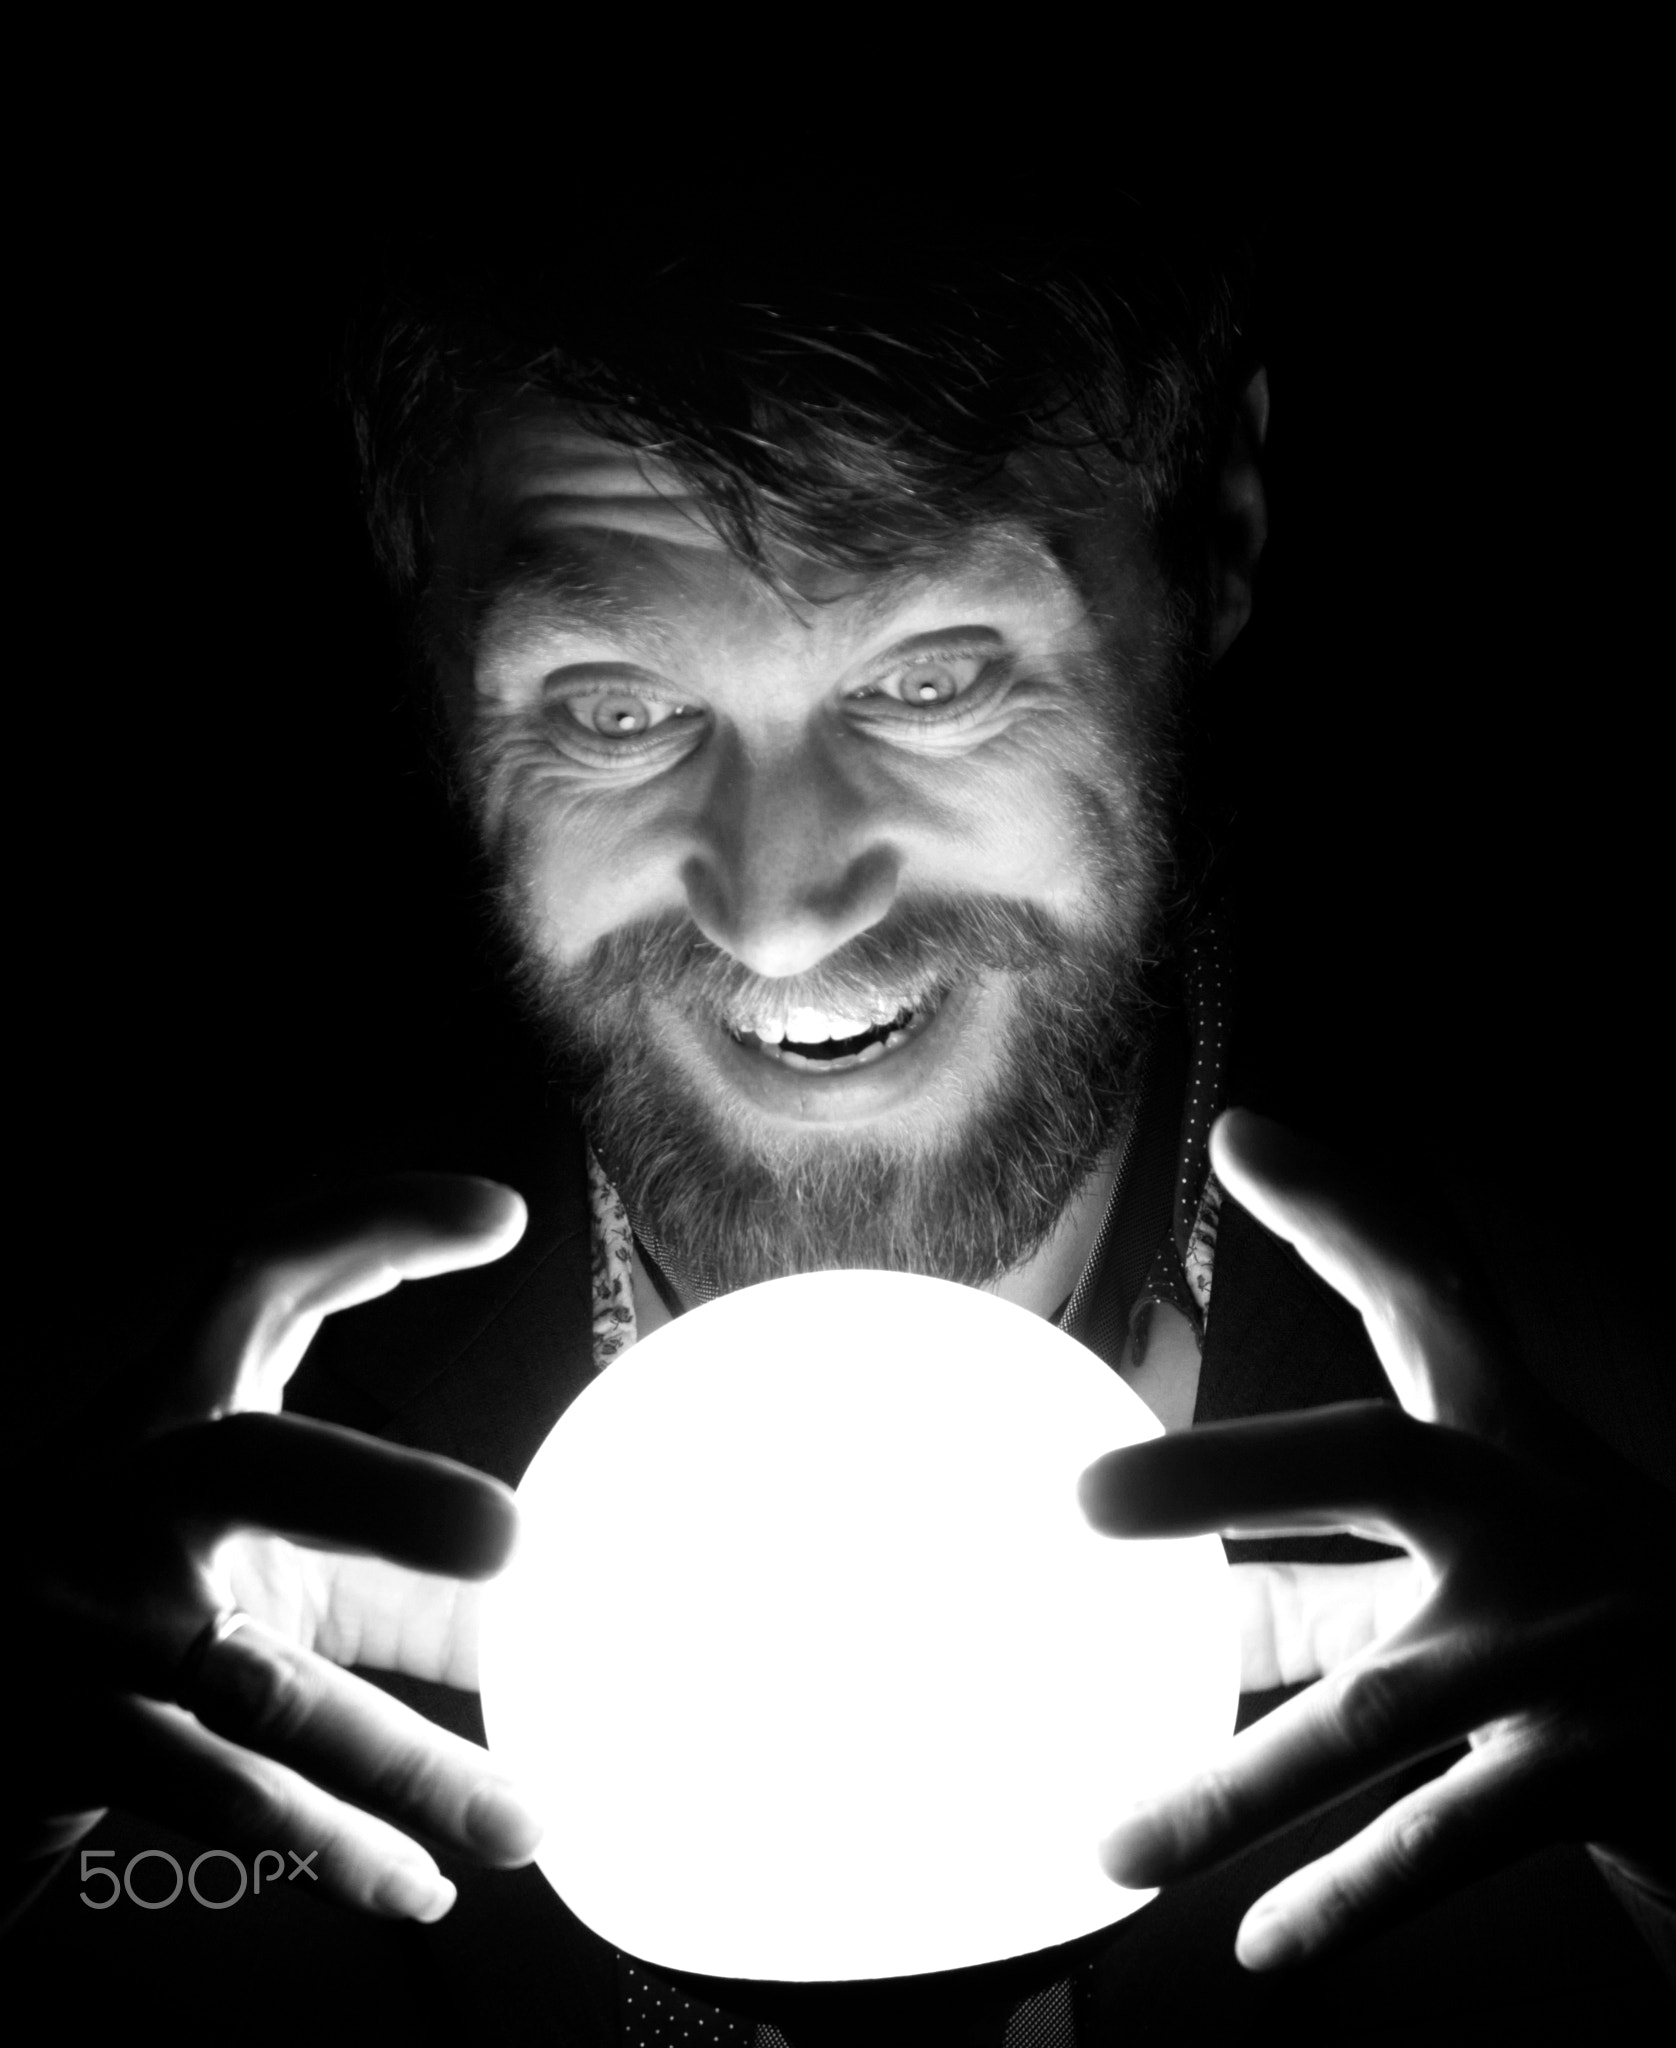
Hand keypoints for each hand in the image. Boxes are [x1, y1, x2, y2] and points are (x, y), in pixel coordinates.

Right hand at [5, 1175, 543, 1924]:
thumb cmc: (125, 1603)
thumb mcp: (257, 1559)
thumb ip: (395, 1575)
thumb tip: (562, 1619)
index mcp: (173, 1412)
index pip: (262, 1278)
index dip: (374, 1230)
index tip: (503, 1218)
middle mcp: (121, 1493)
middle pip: (247, 1462)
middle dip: (381, 1497)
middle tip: (517, 1541)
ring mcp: (79, 1623)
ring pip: (256, 1687)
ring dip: (404, 1764)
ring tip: (528, 1818)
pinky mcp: (59, 1741)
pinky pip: (213, 1798)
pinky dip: (325, 1847)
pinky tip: (413, 1882)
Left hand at [1078, 1109, 1675, 1970]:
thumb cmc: (1582, 1613)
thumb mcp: (1466, 1564)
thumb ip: (1321, 1573)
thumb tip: (1182, 1610)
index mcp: (1508, 1440)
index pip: (1432, 1299)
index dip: (1346, 1212)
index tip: (1247, 1141)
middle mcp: (1535, 1518)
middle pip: (1378, 1462)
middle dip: (1230, 1476)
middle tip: (1084, 1498)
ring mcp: (1566, 1648)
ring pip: (1374, 1707)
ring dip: (1232, 1788)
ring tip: (1111, 1849)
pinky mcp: (1599, 1772)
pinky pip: (1450, 1841)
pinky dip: (1354, 1897)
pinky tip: (1267, 1946)